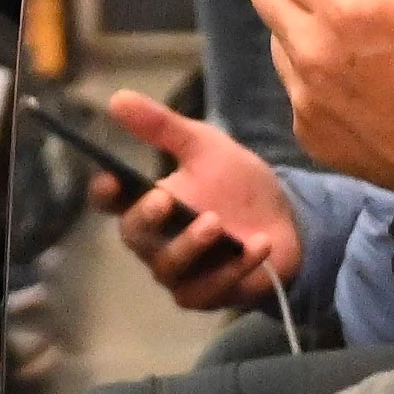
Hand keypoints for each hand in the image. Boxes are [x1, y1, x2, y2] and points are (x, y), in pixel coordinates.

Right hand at [93, 91, 304, 311]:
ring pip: (170, 267)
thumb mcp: (204, 146)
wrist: (288, 220)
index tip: (111, 179)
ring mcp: (180, 273)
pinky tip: (259, 243)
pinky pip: (211, 288)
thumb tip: (116, 98)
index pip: (111, 201)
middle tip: (166, 200)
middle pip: (135, 235)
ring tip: (216, 223)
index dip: (105, 192)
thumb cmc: (237, 184)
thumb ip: (162, 127)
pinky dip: (235, 268)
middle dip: (148, 219)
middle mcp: (155, 241)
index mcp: (148, 203)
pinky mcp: (208, 295)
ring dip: (191, 245)